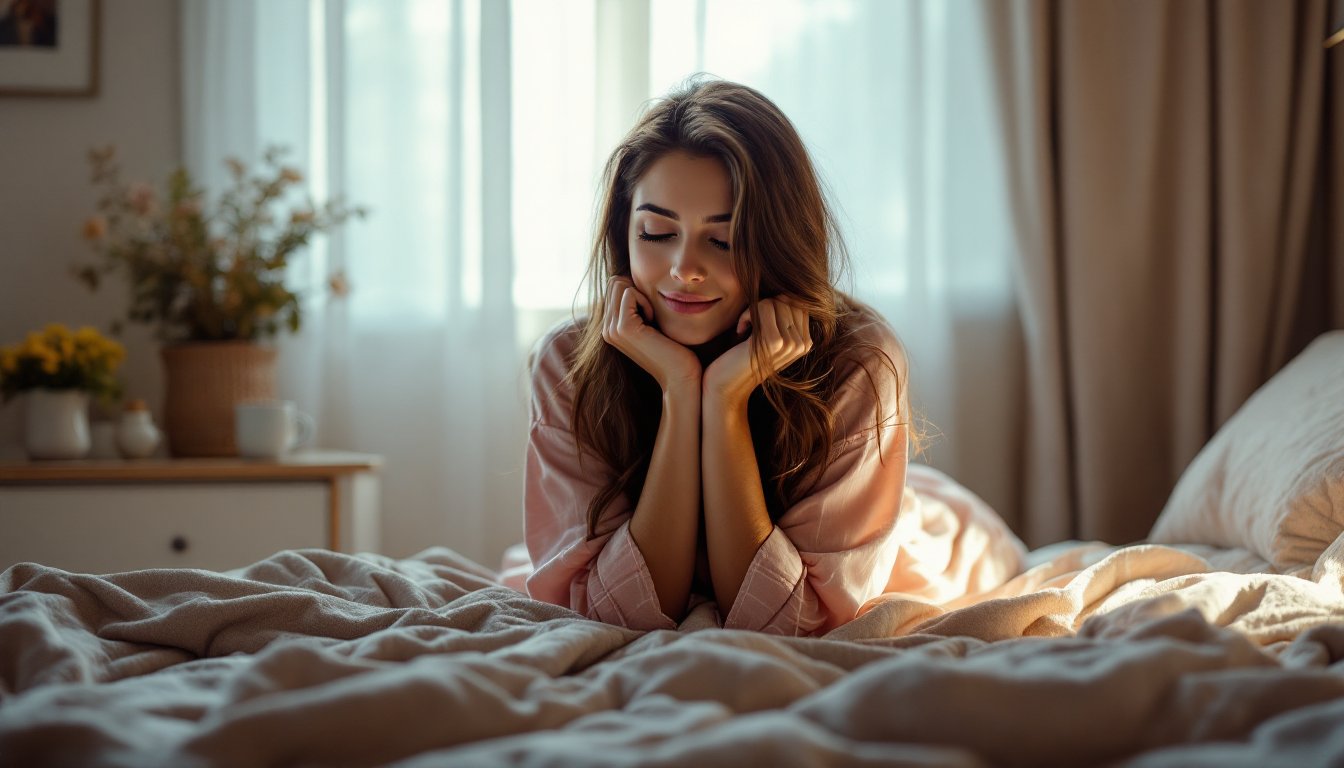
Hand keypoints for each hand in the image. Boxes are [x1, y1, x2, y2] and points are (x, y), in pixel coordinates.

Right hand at [602, 276, 701, 390]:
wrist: (680, 376)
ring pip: (619, 284)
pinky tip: (653, 320)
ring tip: (652, 316)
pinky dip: (646, 300)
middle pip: (614, 282)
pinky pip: (629, 292)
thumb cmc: (675, 349)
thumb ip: (640, 306)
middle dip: (637, 289)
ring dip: (641, 294)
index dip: (636, 289)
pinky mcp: (622, 328)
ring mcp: (612, 329)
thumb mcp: (653, 323)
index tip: (651, 311)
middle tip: (652, 312)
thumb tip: (635, 279)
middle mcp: (606, 328)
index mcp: (611, 327)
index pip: (614, 286)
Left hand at [703, 297, 812, 405]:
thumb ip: (782, 316)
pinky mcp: (774, 341)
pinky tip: (740, 331)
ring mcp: (791, 343)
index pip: (796, 302)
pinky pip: (762, 307)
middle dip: (763, 306)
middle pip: (786, 299)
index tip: (759, 324)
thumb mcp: (767, 335)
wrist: (727, 385)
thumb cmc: (742, 356)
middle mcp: (803, 344)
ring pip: (774, 301)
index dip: (773, 305)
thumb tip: (786, 292)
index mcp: (806, 342)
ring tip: (745, 329)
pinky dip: (746, 315)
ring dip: (753, 311)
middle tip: (749, 326)